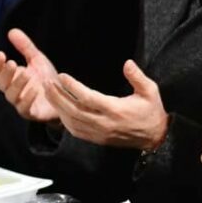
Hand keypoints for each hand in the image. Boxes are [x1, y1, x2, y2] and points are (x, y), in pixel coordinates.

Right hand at [0, 29, 58, 122]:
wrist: (65, 96)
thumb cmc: (48, 78)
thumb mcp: (37, 59)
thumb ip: (25, 47)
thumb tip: (11, 31)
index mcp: (12, 78)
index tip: (1, 54)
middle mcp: (13, 90)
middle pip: (2, 84)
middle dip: (5, 73)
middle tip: (12, 63)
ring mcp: (21, 102)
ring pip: (12, 96)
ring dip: (17, 84)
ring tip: (26, 74)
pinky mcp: (32, 113)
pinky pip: (25, 109)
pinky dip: (28, 99)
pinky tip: (34, 90)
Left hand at [45, 60, 167, 149]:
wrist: (154, 136)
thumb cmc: (151, 111)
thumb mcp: (150, 91)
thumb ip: (137, 77)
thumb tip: (127, 63)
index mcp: (116, 110)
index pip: (88, 98)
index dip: (72, 87)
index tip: (62, 76)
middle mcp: (105, 123)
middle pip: (74, 110)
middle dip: (58, 96)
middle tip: (47, 82)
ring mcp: (99, 133)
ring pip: (71, 121)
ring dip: (58, 107)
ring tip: (49, 93)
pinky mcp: (97, 139)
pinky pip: (76, 131)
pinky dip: (64, 120)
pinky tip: (59, 109)